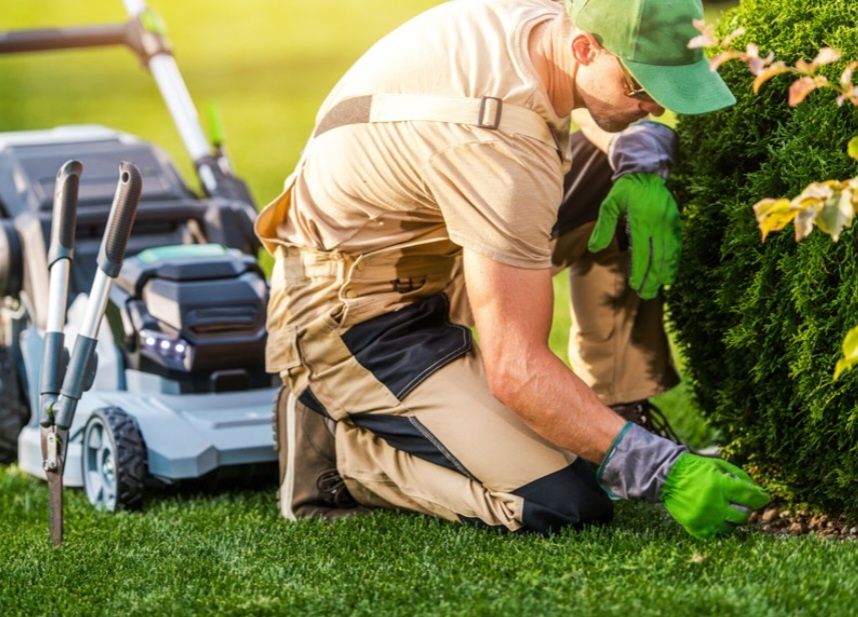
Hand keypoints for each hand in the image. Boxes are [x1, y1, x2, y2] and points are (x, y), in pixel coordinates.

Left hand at [587, 172, 680, 299]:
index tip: (635, 286)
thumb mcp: (609, 205)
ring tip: (658, 288)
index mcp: (642, 220)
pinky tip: (670, 273)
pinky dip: (674, 261)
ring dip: (664, 273)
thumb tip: (594, 249)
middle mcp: (659, 223)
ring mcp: (670, 223)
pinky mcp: (677, 222)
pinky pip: (677, 246)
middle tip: (646, 294)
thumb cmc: (624, 190)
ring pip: (670, 254)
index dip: (640, 272)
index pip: (642, 253)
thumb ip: (603, 227)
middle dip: (652, 278)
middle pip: (658, 257)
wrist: (646, 172)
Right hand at [661, 453, 770, 539]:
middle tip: (741, 503)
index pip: (750, 497)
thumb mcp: (719, 465)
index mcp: (720, 485)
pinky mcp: (694, 527)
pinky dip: (718, 527)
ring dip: (731, 519)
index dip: (761, 498)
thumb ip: (740, 477)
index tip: (764, 498)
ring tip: (724, 509)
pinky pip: (715, 534)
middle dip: (745, 509)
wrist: (667, 476)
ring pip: (731, 527)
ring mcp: (703, 518)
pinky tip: (715, 517)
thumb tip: (759, 492)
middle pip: (743, 516)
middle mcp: (713, 503)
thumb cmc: (696, 468)